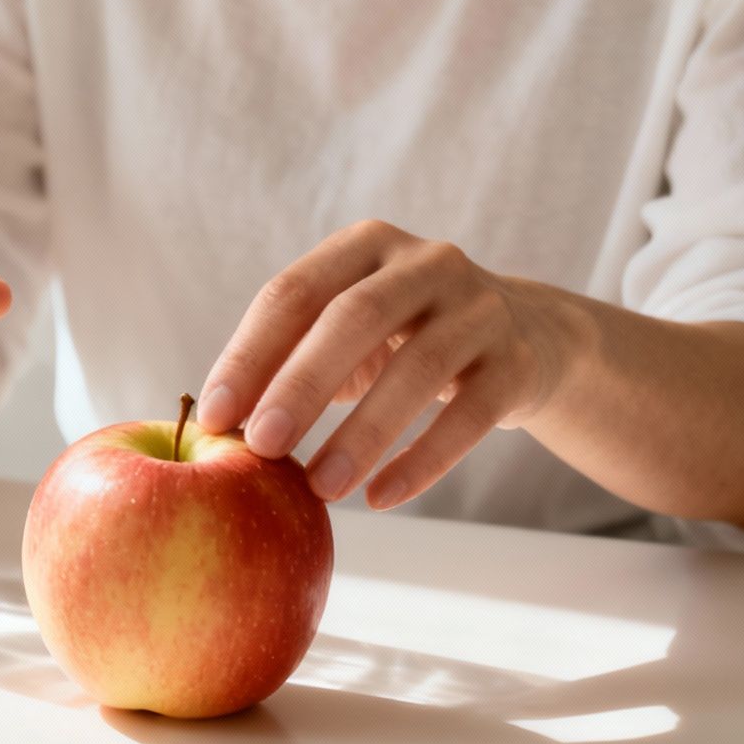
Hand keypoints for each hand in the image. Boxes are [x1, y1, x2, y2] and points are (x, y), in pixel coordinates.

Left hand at [196, 220, 582, 508]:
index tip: (214, 416)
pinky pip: (470, 415)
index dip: (250, 354)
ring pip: (419, 369)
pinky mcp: (517, 362)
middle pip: (355, 319)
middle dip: (301, 384)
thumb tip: (215, 428)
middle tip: (262, 446)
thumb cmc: (403, 340)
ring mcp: (479, 308)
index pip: (294, 292)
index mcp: (365, 246)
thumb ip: (289, 360)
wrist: (529, 338)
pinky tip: (381, 498)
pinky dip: (423, 460)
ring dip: (363, 434)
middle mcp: (426, 263)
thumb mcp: (346, 332)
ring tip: (321, 489)